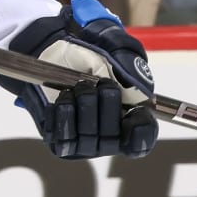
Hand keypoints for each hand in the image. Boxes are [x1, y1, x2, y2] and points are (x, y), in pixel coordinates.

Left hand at [0, 0, 158, 159]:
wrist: (55, 56)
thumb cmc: (90, 58)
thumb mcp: (114, 51)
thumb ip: (130, 67)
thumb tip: (139, 88)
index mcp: (130, 121)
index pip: (142, 140)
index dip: (141, 130)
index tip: (134, 111)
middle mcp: (109, 139)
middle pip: (113, 135)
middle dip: (107, 103)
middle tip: (97, 83)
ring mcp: (85, 144)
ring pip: (89, 136)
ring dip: (84, 106)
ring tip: (78, 86)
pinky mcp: (61, 142)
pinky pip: (64, 137)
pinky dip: (65, 114)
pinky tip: (64, 98)